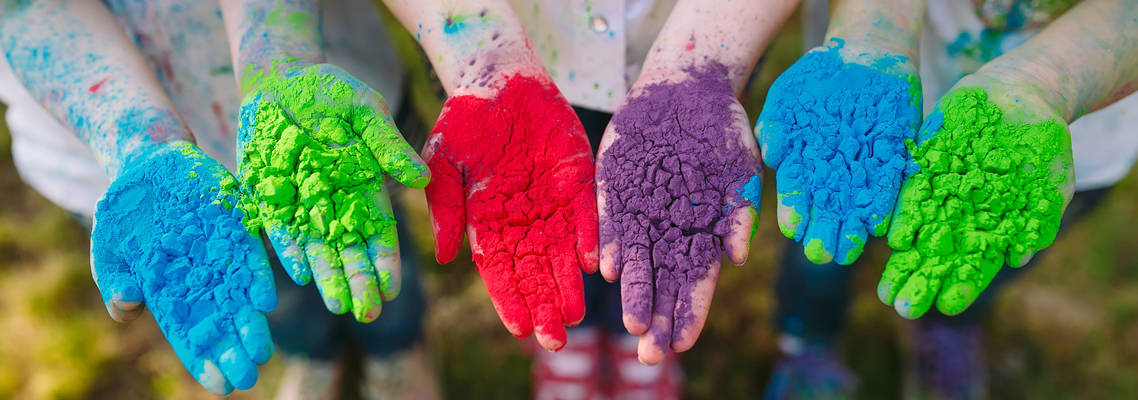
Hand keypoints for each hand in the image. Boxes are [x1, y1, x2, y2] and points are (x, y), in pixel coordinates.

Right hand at [91, 142, 276, 394]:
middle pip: (221, 321)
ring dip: (251, 322)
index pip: (190, 333)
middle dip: (234, 349)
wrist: (147, 161)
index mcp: (170, 291)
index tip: (221, 386)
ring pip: (240, 295)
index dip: (204, 360)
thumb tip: (125, 306)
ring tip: (262, 349)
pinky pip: (249, 254)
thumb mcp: (110, 244)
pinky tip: (265, 300)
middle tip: (249, 374)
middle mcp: (201, 277)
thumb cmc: (126, 212)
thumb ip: (114, 276)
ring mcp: (220, 252)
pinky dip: (257, 276)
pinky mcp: (235, 224)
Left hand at [237, 63, 429, 321]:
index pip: (378, 230)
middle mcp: (333, 201)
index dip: (385, 260)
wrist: (279, 79)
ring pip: (316, 248)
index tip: (392, 287)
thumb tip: (421, 179)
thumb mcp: (366, 111)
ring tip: (337, 305)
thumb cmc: (331, 92)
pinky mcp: (267, 197)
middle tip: (367, 312)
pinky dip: (289, 250)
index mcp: (364, 184)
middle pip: (349, 248)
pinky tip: (300, 272)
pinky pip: (278, 229)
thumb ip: (388, 144)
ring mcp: (299, 203)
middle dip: (359, 280)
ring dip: (327, 277)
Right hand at [423, 66, 597, 351]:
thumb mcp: (443, 163)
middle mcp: (523, 217)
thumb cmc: (462, 121)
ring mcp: (552, 200)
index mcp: (488, 219)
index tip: (520, 328)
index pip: (500, 269)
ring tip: (577, 315)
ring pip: (562, 252)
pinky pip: (586, 213)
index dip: (510, 299)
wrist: (497, 78)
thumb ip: (444, 207)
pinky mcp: (577, 178)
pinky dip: (589, 237)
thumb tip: (443, 256)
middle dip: (544, 304)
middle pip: (534, 270)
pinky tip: (593, 263)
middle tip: (556, 338)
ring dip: (569, 284)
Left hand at [596, 63, 761, 363]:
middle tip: (650, 353)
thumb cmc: (722, 133)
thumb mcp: (740, 168)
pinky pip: (610, 221)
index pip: (694, 285)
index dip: (690, 314)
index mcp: (698, 235)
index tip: (683, 342)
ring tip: (632, 323)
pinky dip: (610, 244)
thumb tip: (736, 256)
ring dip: (633, 291)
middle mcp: (665, 231)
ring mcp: (638, 213)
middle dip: (657, 318)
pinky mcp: (613, 189)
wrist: (686, 90)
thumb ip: (740, 211)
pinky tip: (609, 268)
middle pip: (661, 283)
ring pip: (634, 261)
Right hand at [755, 38, 921, 264]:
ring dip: (851, 233)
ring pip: (855, 210)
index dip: (793, 213)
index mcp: (802, 164)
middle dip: (822, 234)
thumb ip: (777, 126)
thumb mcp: (790, 96)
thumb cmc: (819, 76)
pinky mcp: (893, 164)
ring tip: (848, 253)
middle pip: (825, 211)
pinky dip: (884, 211)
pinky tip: (879, 228)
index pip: (795, 195)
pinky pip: (889, 192)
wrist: (865, 57)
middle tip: (820, 254)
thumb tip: (772, 157)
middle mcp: (831, 175)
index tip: (793, 229)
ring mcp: (862, 172)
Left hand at [879, 72, 1074, 318]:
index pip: (972, 266)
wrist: (1019, 94)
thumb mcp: (1049, 183)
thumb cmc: (1040, 144)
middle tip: (903, 307)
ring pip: (917, 237)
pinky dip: (903, 220)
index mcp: (989, 228)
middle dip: (920, 283)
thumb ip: (1038, 222)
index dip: (960, 287)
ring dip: (902, 264)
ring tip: (885, 292)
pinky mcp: (923, 168)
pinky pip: (910, 198)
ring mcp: (938, 193)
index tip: (947, 307)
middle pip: (937, 258)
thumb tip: (1019, 258)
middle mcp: (960, 216)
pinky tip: (894, 240)